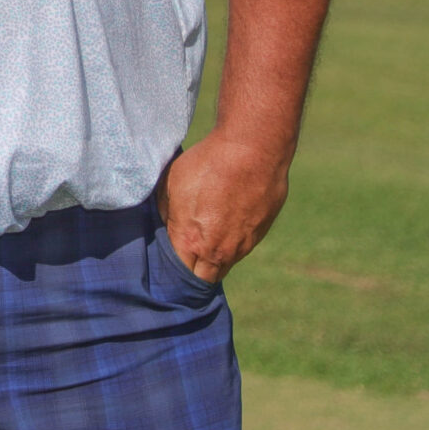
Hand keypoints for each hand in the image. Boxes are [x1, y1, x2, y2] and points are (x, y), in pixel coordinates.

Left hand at [156, 131, 291, 282]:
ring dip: (215, 258)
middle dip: (193, 272)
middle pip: (204, 278)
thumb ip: (167, 212)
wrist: (252, 152)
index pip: (180, 273)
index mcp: (191, 241)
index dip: (172, 270)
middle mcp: (219, 251)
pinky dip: (233, 243)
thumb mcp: (171, 184)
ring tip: (205, 240)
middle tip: (185, 257)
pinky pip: (242, 247)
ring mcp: (244, 244)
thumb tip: (169, 225)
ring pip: (226, 264)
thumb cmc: (207, 164)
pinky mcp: (261, 232)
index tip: (167, 262)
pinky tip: (225, 224)